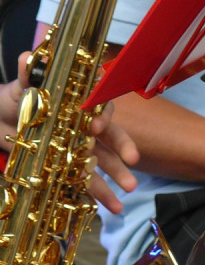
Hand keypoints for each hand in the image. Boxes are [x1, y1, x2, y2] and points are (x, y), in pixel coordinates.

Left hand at [0, 53, 138, 213]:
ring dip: (118, 176)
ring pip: (104, 161)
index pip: (99, 106)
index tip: (96, 126)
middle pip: (111, 136)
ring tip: (129, 190)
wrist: (1, 120)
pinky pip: (87, 182)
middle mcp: (87, 126)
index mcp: (80, 104)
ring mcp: (81, 148)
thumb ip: (29, 73)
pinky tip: (110, 208)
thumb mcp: (22, 87)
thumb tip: (28, 57)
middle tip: (132, 160)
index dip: (102, 115)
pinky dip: (99, 195)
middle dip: (123, 148)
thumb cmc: (17, 100)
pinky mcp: (71, 167)